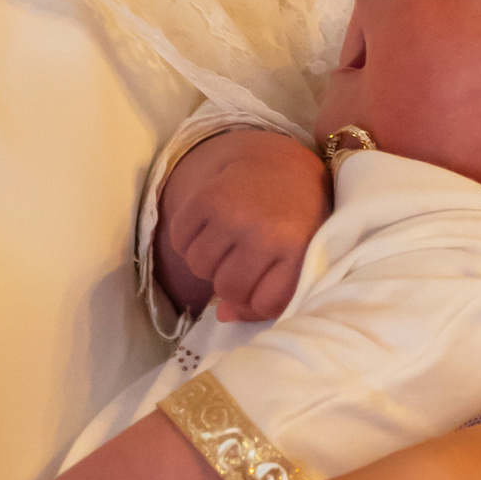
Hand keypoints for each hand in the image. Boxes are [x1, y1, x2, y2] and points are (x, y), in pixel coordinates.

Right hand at [157, 126, 329, 323]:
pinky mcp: (206, 198)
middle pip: (229, 289)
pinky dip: (189, 242)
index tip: (262, 286)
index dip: (258, 302)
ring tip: (226, 246)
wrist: (282, 164)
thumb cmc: (296, 221)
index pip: (264, 303)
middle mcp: (265, 233)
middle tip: (241, 264)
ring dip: (208, 263)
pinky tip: (209, 230)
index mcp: (298, 250)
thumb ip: (271, 295)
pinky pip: (180, 241)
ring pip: (200, 267)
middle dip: (230, 285)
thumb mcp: (300, 257)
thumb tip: (223, 315)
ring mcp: (233, 214)